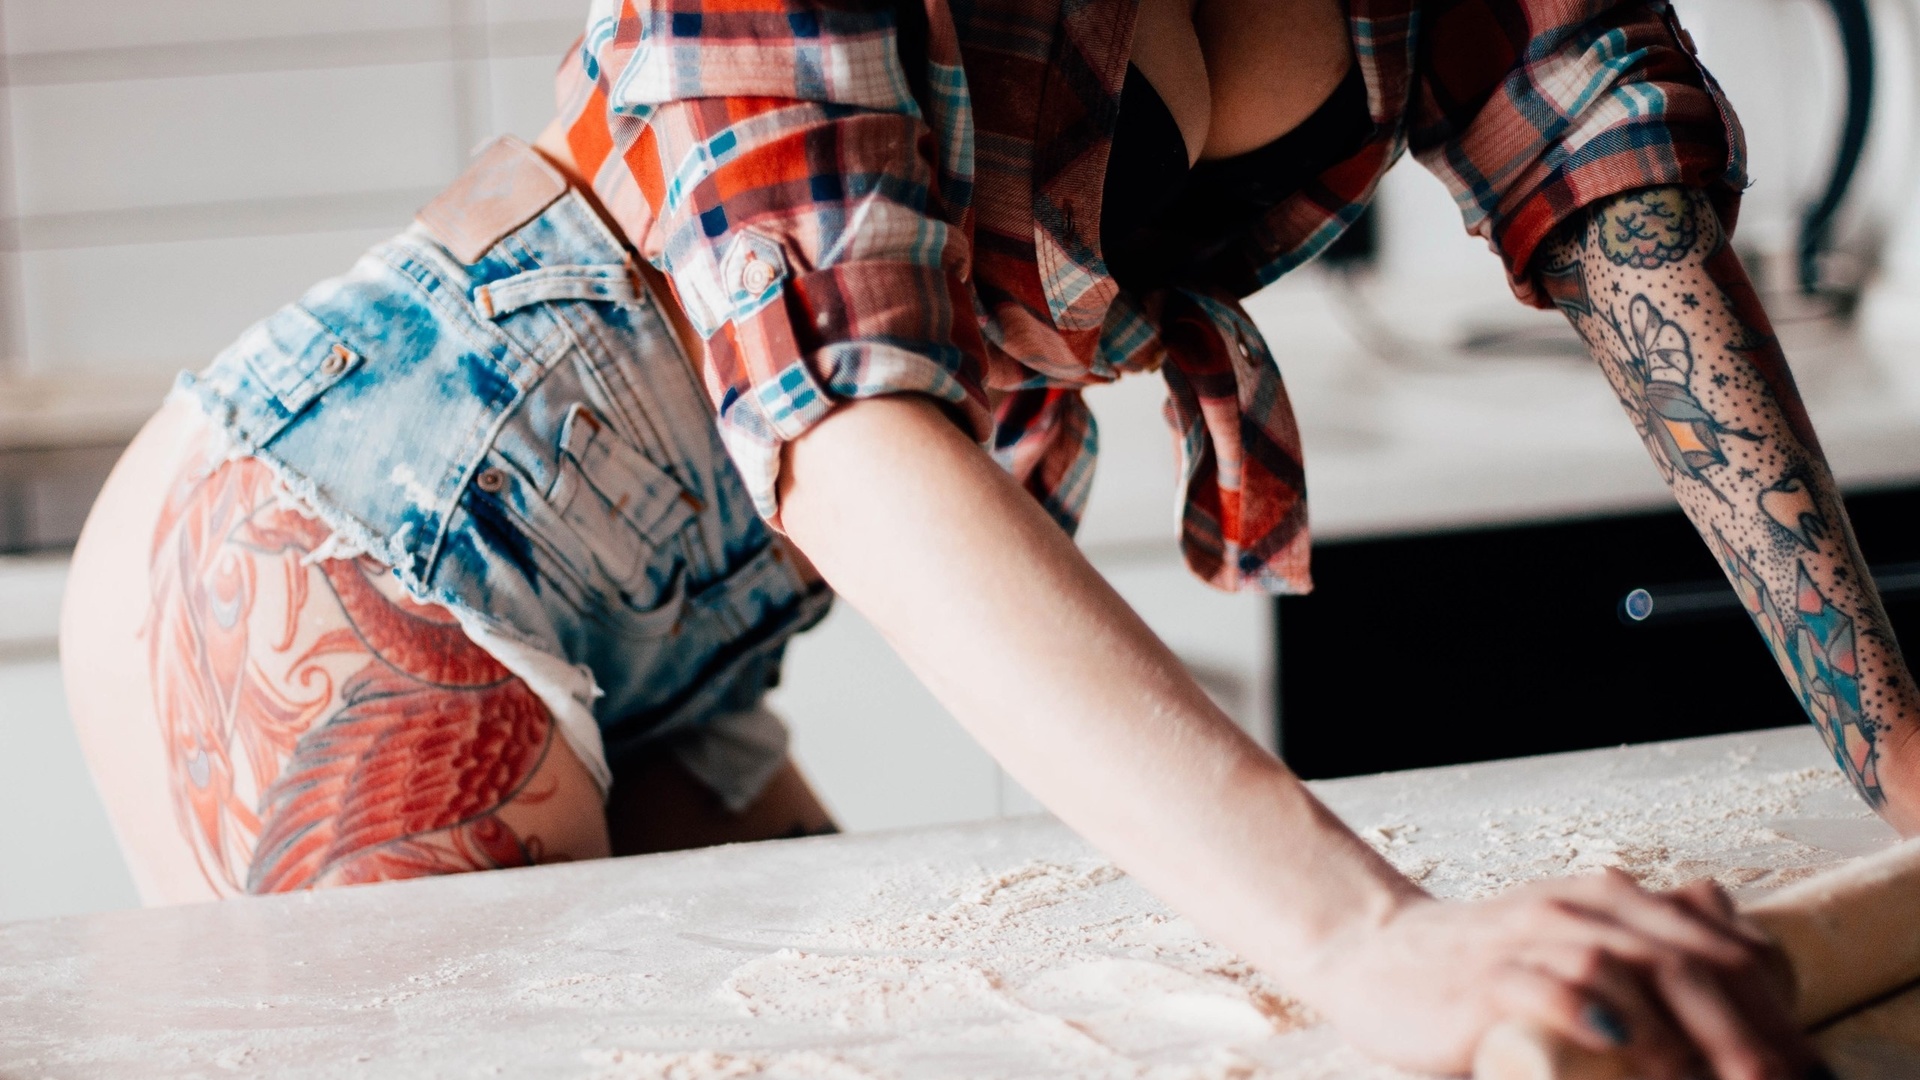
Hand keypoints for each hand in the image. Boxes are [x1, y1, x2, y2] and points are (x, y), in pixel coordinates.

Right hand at [1295, 871, 1820, 1078]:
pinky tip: (1621, 1041)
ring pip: (1627, 968)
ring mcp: (1528, 939)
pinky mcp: (1483, 979)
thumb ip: (1642, 929)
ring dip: (1688, 1030)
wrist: (1375, 957)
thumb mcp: (1572, 933)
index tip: (1804, 1066)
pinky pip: (1544, 987)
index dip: (1774, 1006)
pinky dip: (1588, 1011)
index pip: (1717, 943)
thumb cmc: (1484, 964)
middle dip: (1748, 1028)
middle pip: (1687, 958)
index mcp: (1609, 898)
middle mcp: (1576, 908)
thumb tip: (1724, 922)